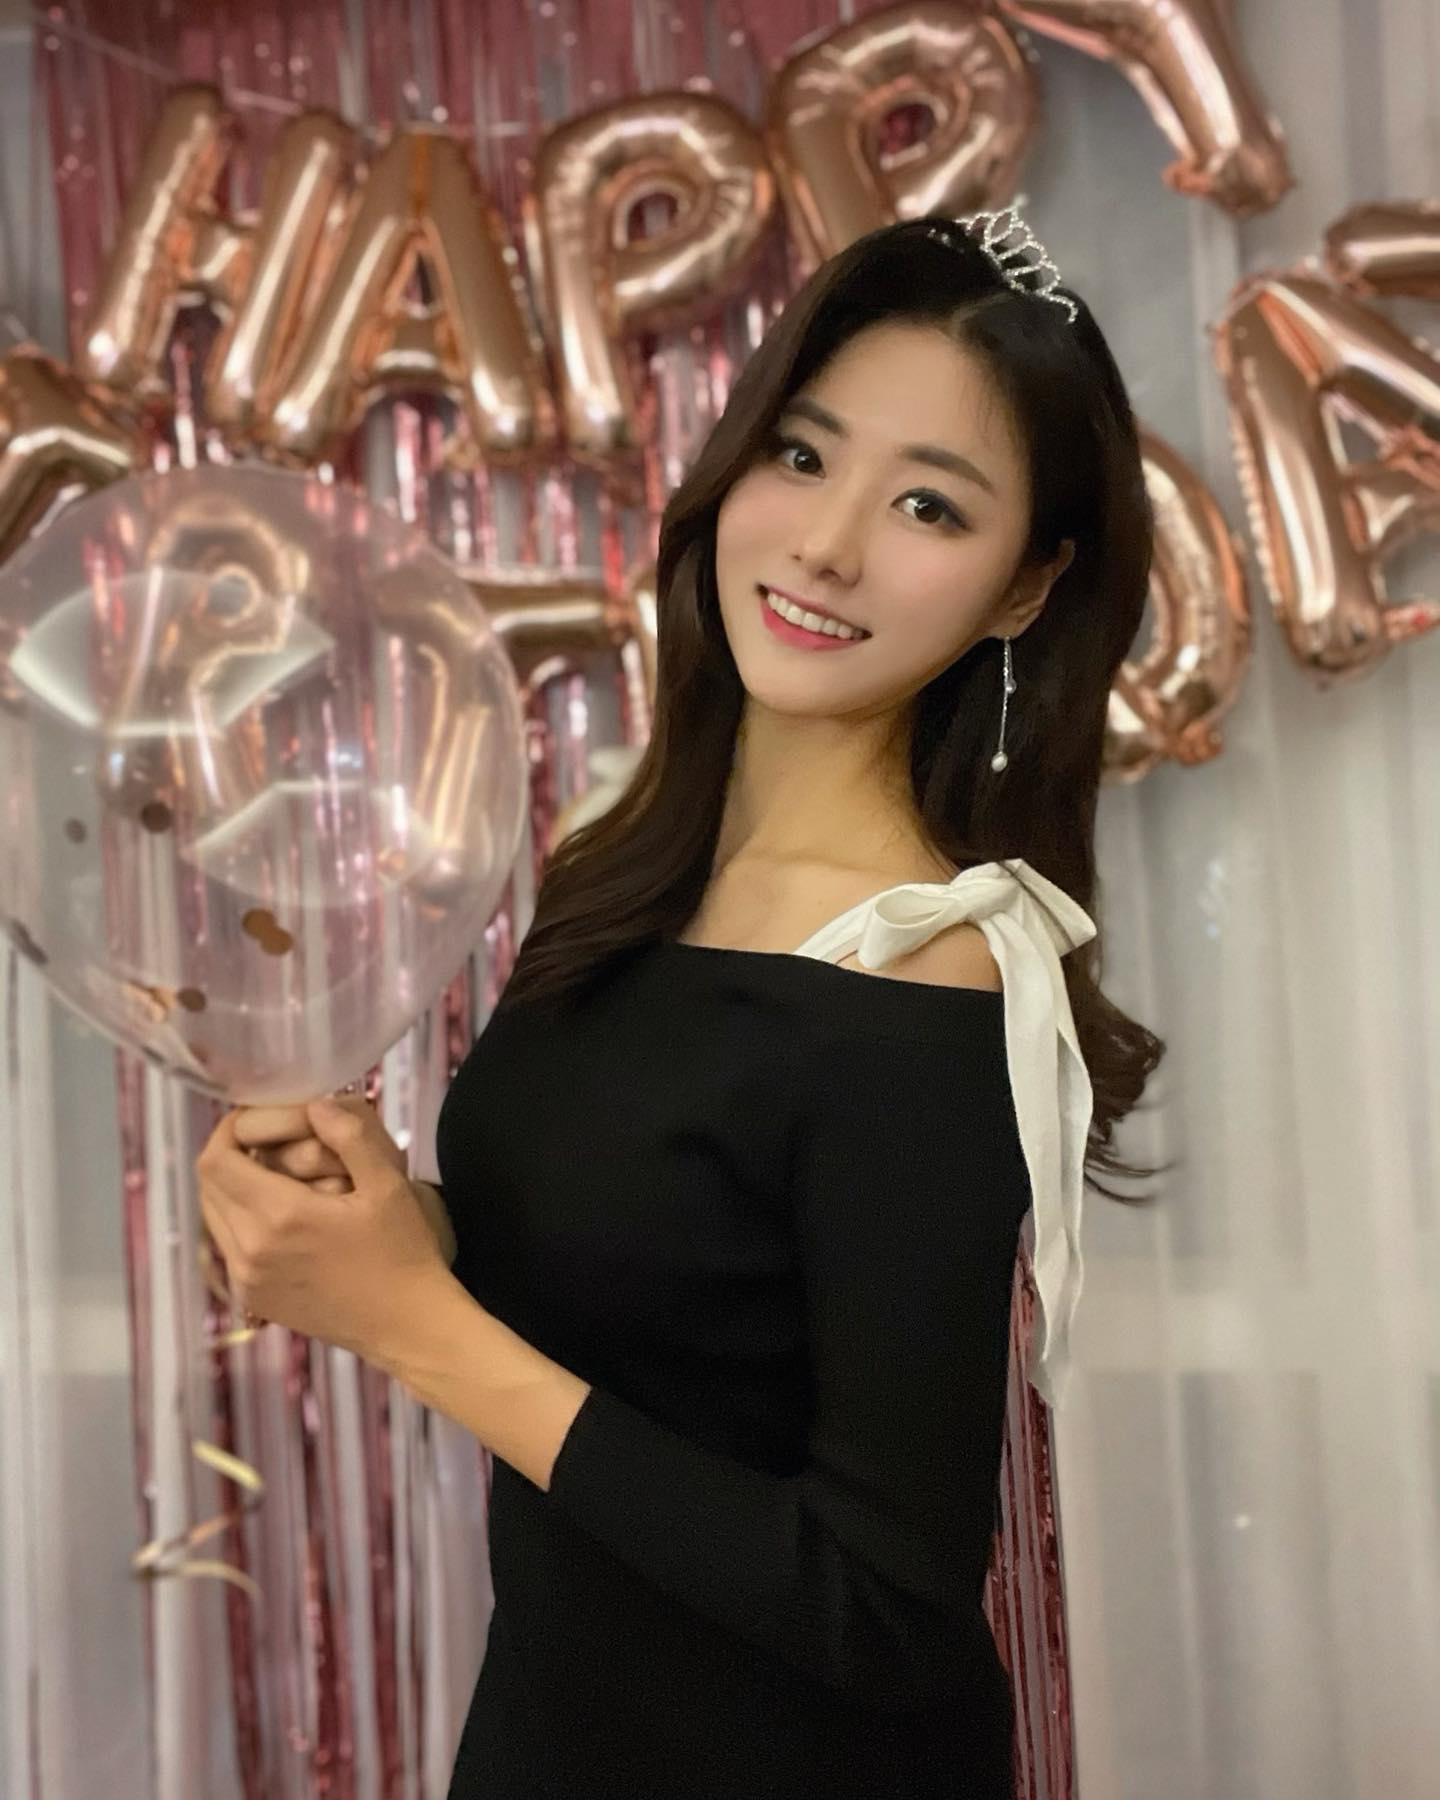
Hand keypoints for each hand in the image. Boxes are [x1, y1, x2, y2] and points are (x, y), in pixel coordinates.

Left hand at [197, 1096, 454, 1358]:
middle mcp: (251, 1249)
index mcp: (280, 1216)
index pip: (217, 1160)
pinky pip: (227, 1246)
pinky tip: (277, 1215)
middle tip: (264, 1141)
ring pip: (213, 1216)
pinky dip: (239, 1220)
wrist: (407, 1325)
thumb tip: (315, 1105)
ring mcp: (247, 1279)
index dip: (226, 1130)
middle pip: (208, 1185)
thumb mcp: (388, 1186)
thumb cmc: (403, 1252)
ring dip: (231, 1188)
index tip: (253, 1118)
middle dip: (228, 1155)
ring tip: (271, 1175)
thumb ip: (350, 1137)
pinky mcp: (253, 1298)